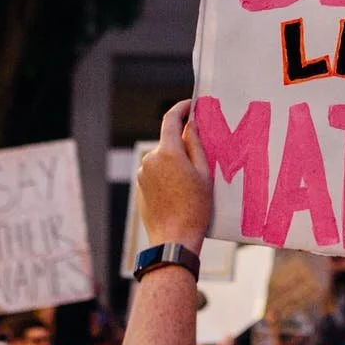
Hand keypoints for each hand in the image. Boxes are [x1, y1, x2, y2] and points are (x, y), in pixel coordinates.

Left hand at [137, 99, 211, 249]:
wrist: (174, 239)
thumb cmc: (195, 208)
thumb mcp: (204, 174)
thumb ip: (196, 145)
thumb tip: (191, 124)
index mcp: (167, 152)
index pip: (171, 118)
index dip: (182, 108)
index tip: (192, 105)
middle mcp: (150, 159)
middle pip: (169, 141)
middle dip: (183, 144)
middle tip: (202, 158)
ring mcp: (143, 173)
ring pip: (163, 159)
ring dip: (176, 163)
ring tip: (192, 183)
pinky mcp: (140, 187)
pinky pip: (156, 173)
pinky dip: (167, 176)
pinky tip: (180, 193)